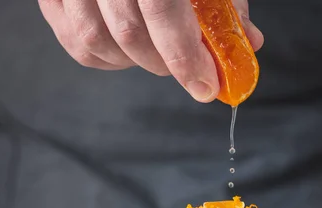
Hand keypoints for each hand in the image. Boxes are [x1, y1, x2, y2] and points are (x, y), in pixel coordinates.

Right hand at [38, 0, 263, 100]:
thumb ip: (223, 2)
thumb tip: (248, 42)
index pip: (161, 9)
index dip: (184, 56)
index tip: (204, 85)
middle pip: (129, 33)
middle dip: (165, 63)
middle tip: (187, 67)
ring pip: (95, 40)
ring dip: (134, 61)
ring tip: (156, 51)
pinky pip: (73, 40)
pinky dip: (105, 56)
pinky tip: (126, 48)